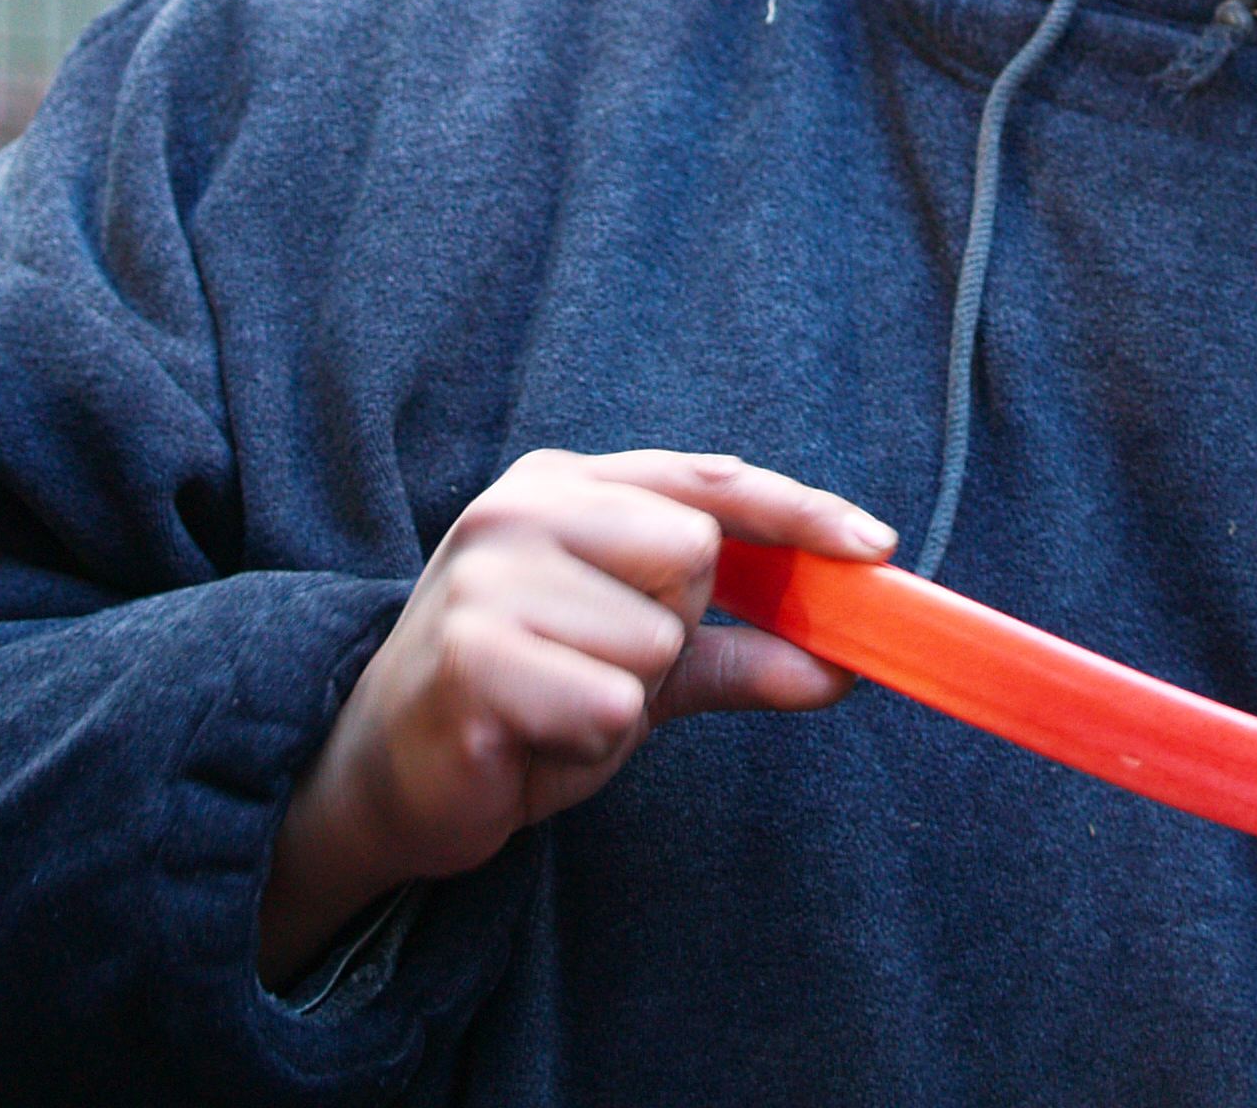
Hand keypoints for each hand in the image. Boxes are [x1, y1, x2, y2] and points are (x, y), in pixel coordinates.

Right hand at [256, 448, 894, 981]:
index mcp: (565, 486)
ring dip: (626, 700)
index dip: (800, 513)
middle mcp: (523, 509)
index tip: (877, 547)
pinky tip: (531, 735)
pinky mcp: (472, 654)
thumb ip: (738, 654)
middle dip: (673, 632)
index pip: (708, 481)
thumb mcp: (639, 665)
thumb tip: (845, 665)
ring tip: (555, 705)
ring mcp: (489, 575)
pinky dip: (590, 742)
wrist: (379, 776)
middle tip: (597, 666)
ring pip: (658, 641)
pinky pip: (613, 706)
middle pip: (695, 553)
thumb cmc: (520, 699)